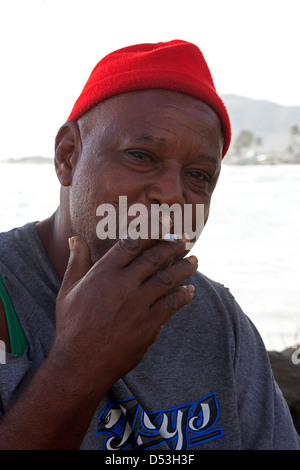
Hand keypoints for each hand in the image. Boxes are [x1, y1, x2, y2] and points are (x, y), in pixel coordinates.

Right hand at [53, 234, 197, 391]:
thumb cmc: (71, 326)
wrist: (81, 363)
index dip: (151, 230)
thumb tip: (75, 239)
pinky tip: (190, 291)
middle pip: (154, 258)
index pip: (132, 243)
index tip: (164, 223)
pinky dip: (184, 295)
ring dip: (184, 268)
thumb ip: (76, 262)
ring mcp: (138, 304)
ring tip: (194, 260)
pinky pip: (172, 305)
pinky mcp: (149, 324)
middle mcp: (123, 284)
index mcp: (104, 273)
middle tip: (184, 239)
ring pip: (168, 279)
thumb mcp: (68, 290)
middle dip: (172, 245)